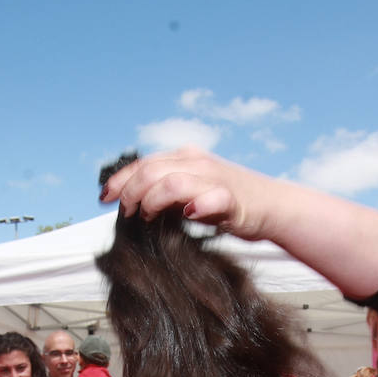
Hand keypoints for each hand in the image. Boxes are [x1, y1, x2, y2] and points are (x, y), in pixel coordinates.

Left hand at [101, 148, 277, 239]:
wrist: (274, 207)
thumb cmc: (233, 205)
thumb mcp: (193, 195)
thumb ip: (168, 197)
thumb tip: (137, 208)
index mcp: (185, 158)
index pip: (143, 163)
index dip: (120, 180)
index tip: (103, 198)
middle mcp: (196, 162)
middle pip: (150, 170)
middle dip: (130, 192)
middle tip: (126, 214)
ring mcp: (213, 177)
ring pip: (170, 180)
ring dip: (152, 200)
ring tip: (148, 218)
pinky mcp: (231, 197)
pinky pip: (209, 197)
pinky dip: (195, 205)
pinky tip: (187, 215)